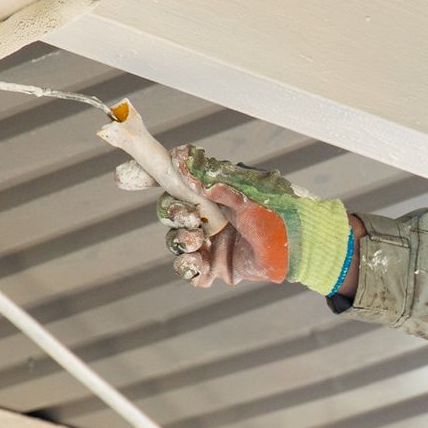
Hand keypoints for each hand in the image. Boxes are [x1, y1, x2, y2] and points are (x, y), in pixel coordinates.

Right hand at [118, 146, 352, 290]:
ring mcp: (211, 241)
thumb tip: (176, 157)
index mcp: (212, 189)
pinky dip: (189, 269)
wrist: (304, 245)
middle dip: (172, 213)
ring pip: (175, 241)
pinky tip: (199, 266)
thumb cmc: (282, 211)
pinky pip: (189, 270)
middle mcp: (207, 213)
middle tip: (191, 218)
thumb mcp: (245, 190)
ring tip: (200, 243)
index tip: (123, 176)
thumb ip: (211, 179)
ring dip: (180, 241)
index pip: (172, 179)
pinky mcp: (217, 266)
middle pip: (168, 211)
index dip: (146, 175)